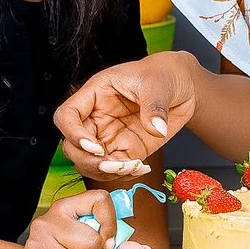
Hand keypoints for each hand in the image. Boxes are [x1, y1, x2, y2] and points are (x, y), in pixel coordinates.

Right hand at [54, 52, 198, 181]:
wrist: (182, 86)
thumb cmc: (162, 74)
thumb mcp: (157, 84)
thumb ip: (154, 107)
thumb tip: (156, 129)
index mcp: (95, 94)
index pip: (67, 116)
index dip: (73, 134)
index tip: (96, 147)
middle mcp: (97, 117)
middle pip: (73, 146)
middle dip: (89, 161)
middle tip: (114, 165)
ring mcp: (110, 136)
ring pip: (91, 162)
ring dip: (105, 172)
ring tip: (132, 167)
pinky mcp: (126, 149)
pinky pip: (116, 168)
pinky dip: (125, 174)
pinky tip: (142, 168)